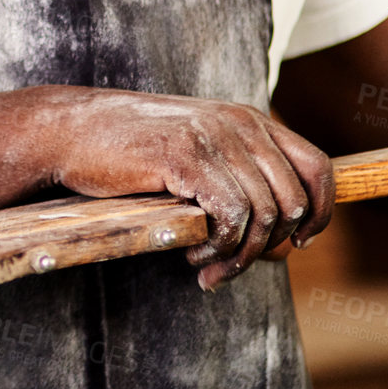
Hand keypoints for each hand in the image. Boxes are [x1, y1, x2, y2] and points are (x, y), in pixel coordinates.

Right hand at [37, 86, 334, 289]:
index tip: (297, 244)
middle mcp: (240, 123)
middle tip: (229, 269)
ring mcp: (214, 137)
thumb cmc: (126, 150)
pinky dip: (219, 248)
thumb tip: (283, 241)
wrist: (67, 130)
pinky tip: (191, 255)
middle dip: (269, 248)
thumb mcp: (194, 155)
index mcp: (247, 119)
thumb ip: (237, 180)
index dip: (320, 213)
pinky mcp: (186, 156)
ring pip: (264, 216)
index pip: (317, 167)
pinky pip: (232, 217)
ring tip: (205, 267)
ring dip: (238, 256)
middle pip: (294, 202)